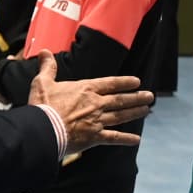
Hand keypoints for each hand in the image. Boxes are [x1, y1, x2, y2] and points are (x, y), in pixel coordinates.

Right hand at [27, 51, 151, 155]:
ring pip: (121, 116)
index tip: (137, 82)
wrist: (43, 129)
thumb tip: (44, 52)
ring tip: (147, 110)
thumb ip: (47, 67)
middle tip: (150, 96)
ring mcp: (97, 121)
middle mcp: (96, 104)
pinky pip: (113, 138)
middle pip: (121, 99)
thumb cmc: (43, 105)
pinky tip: (136, 140)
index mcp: (86, 89)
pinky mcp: (94, 137)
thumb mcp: (42, 82)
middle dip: (137, 97)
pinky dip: (125, 139)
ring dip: (135, 112)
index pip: (110, 83)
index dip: (124, 82)